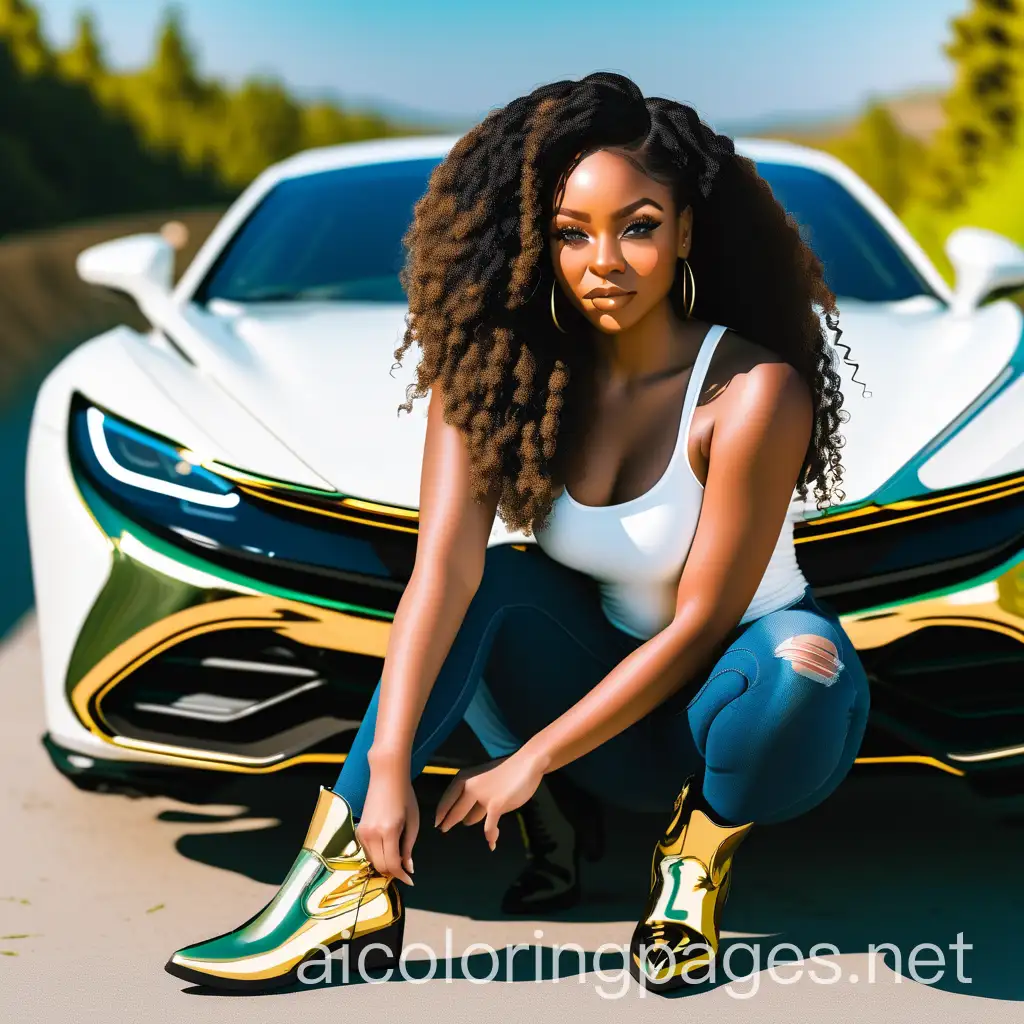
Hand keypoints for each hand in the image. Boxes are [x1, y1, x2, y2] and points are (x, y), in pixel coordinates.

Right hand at [355, 758, 417, 884]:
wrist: (387, 777)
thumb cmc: (404, 797)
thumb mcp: (412, 822)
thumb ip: (408, 847)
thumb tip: (408, 868)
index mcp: (388, 831)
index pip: (392, 864)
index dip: (401, 875)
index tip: (410, 880)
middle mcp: (372, 834)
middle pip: (380, 866)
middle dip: (392, 872)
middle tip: (404, 870)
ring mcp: (362, 832)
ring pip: (372, 861)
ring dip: (384, 864)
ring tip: (397, 857)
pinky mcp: (358, 830)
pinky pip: (367, 851)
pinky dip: (377, 855)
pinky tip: (387, 848)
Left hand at [434, 750, 545, 850]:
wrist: (526, 764)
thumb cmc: (507, 770)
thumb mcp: (484, 778)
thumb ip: (476, 794)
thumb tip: (469, 815)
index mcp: (465, 778)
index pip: (447, 799)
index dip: (441, 812)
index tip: (436, 822)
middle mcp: (470, 788)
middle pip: (456, 811)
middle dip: (449, 821)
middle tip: (443, 829)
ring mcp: (483, 797)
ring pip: (471, 818)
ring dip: (471, 822)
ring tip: (468, 825)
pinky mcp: (496, 806)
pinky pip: (490, 827)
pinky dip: (491, 836)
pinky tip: (491, 843)